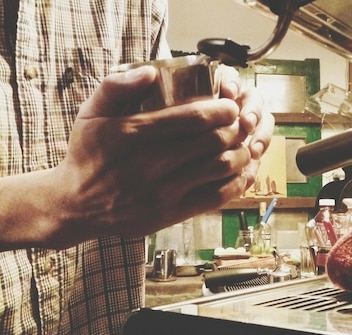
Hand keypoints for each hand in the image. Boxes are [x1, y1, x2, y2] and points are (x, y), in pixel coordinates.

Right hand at [40, 64, 270, 247]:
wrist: (74, 206)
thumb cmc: (87, 155)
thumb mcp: (90, 114)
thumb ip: (116, 86)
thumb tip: (150, 70)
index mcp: (137, 134)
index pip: (195, 117)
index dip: (223, 109)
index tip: (230, 106)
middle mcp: (154, 163)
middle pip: (215, 141)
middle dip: (236, 128)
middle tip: (241, 123)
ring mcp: (165, 191)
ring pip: (221, 168)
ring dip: (240, 153)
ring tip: (242, 144)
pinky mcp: (172, 214)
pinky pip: (216, 197)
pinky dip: (236, 183)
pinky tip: (241, 172)